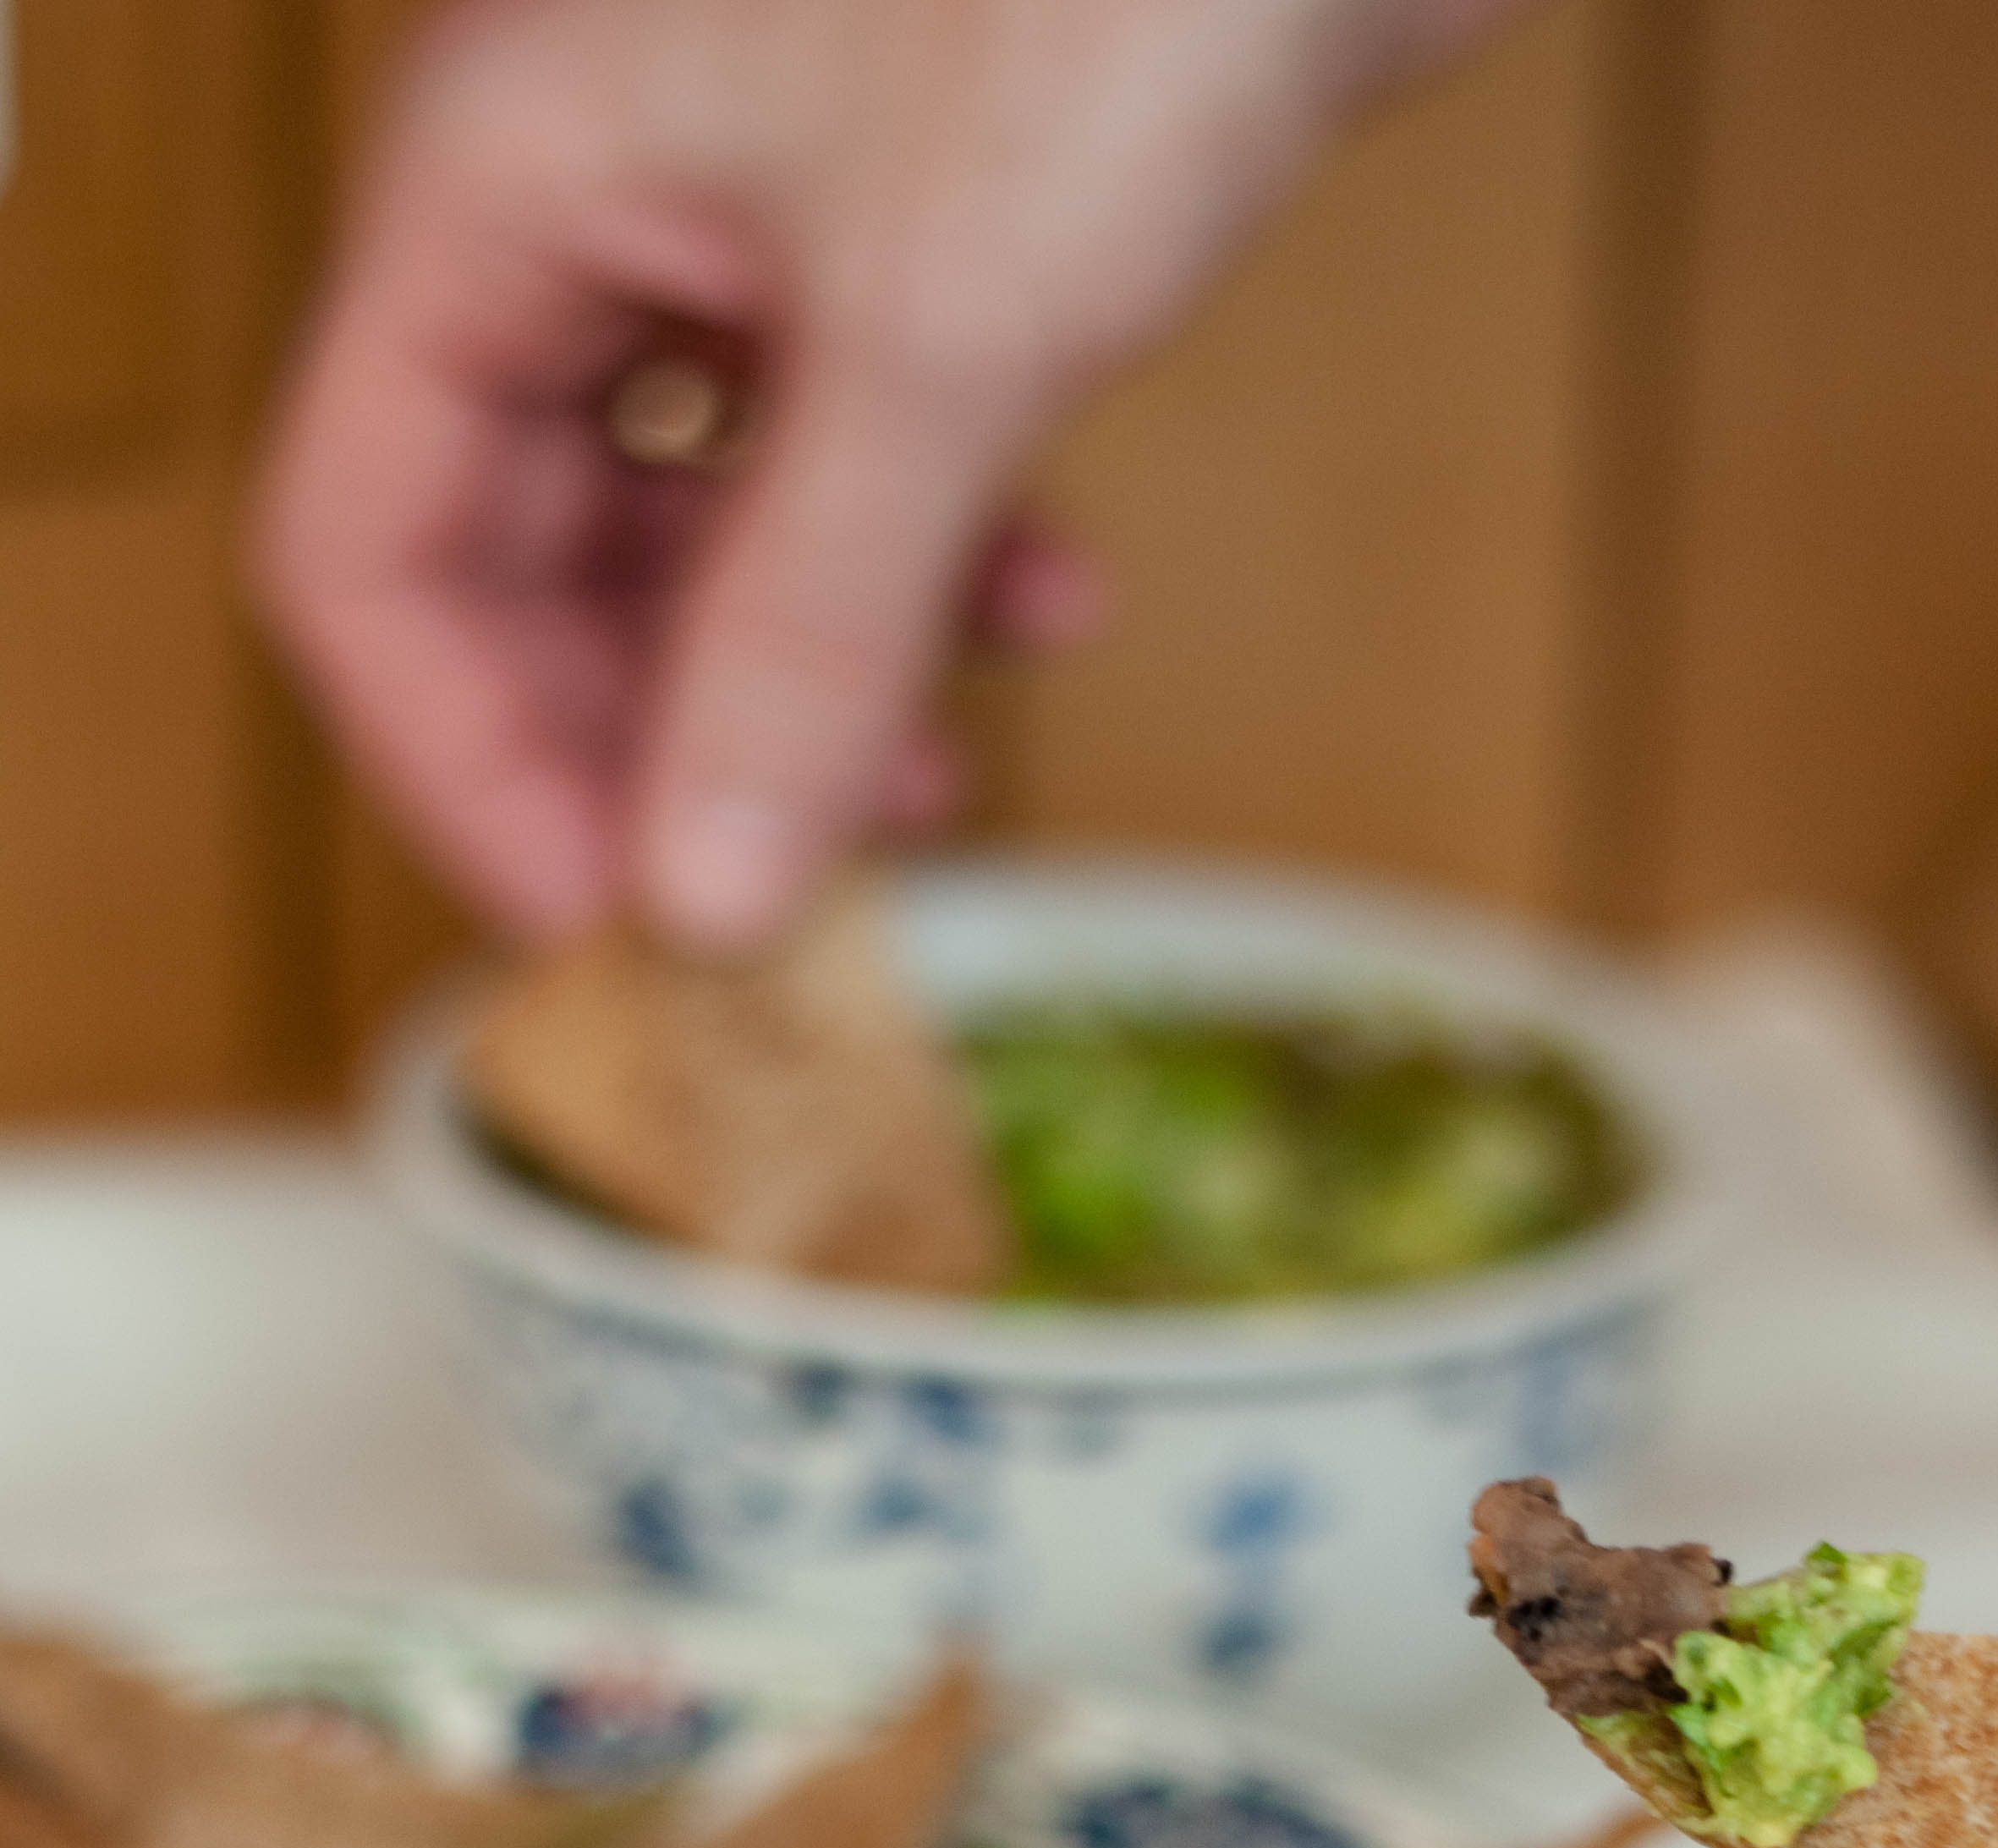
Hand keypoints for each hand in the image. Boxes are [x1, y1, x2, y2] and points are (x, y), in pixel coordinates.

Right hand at [254, 0, 1517, 945]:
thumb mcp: (946, 339)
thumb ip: (810, 634)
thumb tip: (703, 897)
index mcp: (500, 187)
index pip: (363, 550)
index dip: (469, 773)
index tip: (625, 933)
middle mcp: (583, 203)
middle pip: (513, 564)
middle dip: (650, 750)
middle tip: (793, 896)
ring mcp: (729, 215)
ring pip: (683, 534)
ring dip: (796, 685)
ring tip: (939, 777)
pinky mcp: (887, 236)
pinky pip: (833, 464)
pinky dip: (923, 567)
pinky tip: (1056, 601)